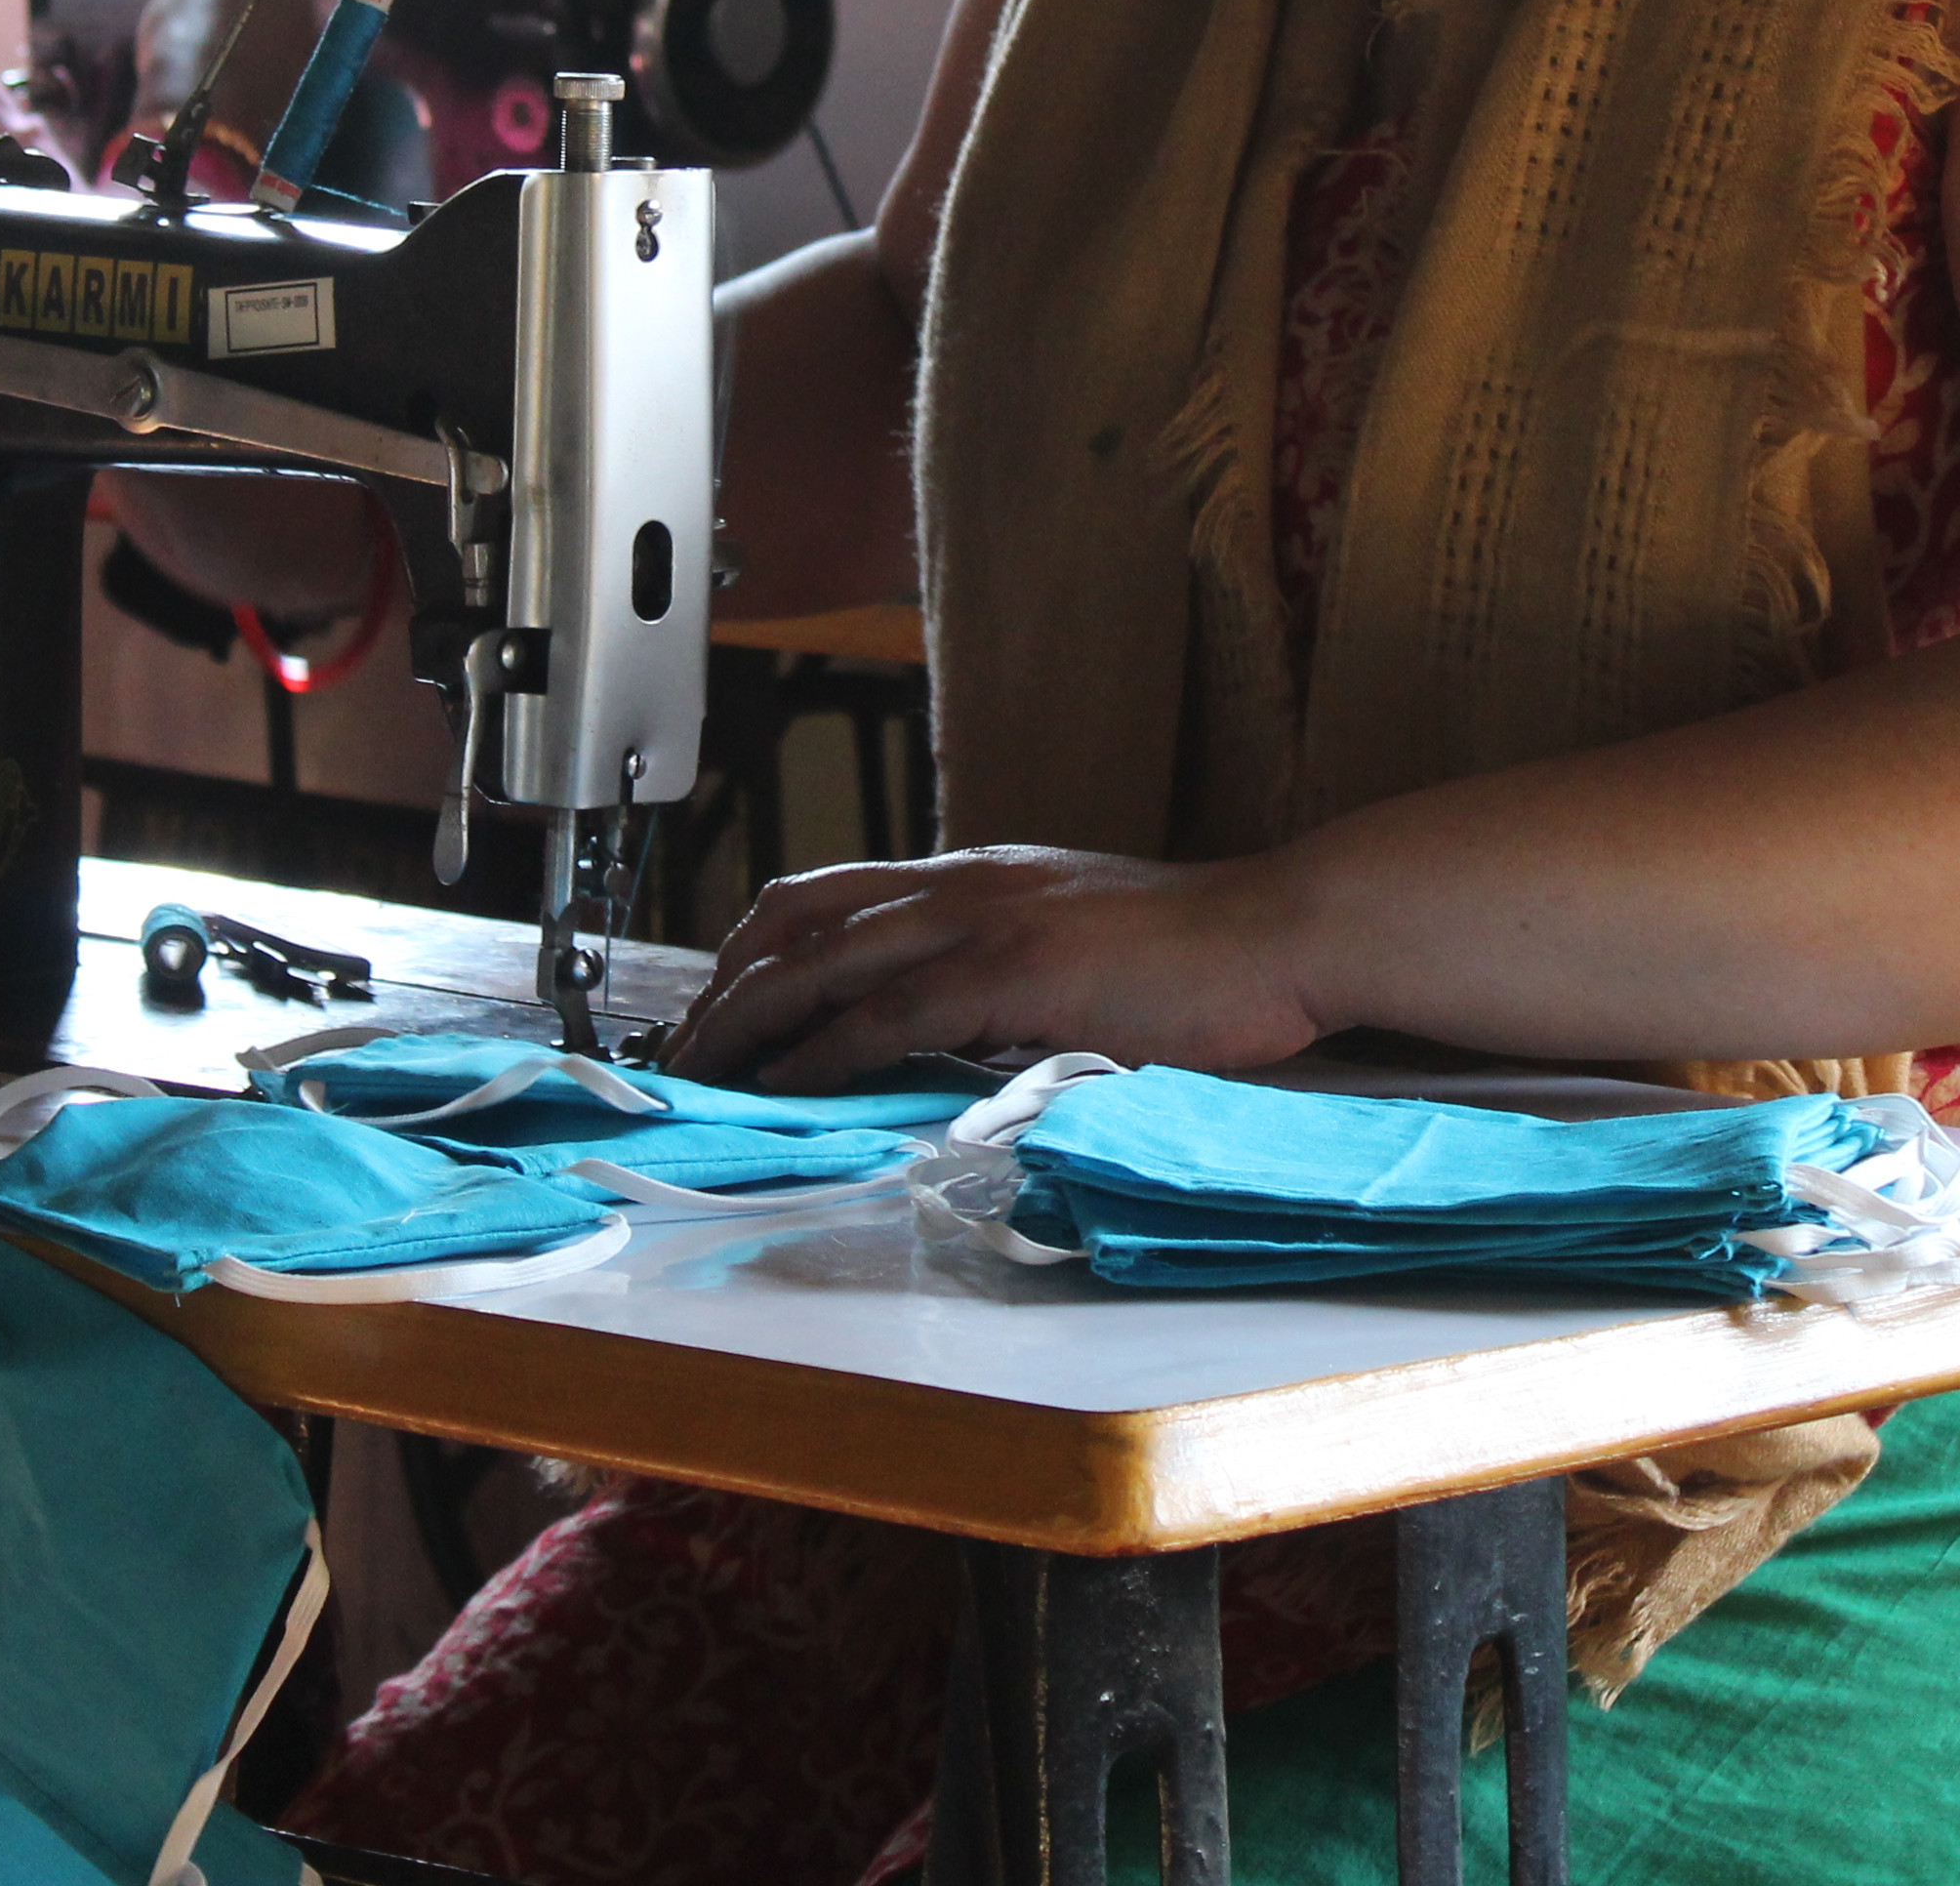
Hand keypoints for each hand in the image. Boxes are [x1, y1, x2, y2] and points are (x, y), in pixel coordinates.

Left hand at [665, 844, 1327, 1091]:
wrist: (1278, 932)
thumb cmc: (1200, 957)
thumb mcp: (1079, 947)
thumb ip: (1007, 977)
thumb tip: (949, 1032)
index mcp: (976, 876)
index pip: (827, 896)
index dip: (756, 951)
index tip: (717, 1008)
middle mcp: (963, 884)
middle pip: (798, 923)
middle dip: (724, 989)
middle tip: (681, 1052)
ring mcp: (985, 922)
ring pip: (823, 963)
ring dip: (748, 1023)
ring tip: (701, 1075)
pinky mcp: (1013, 972)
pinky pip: (888, 1013)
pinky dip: (823, 1051)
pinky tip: (788, 1084)